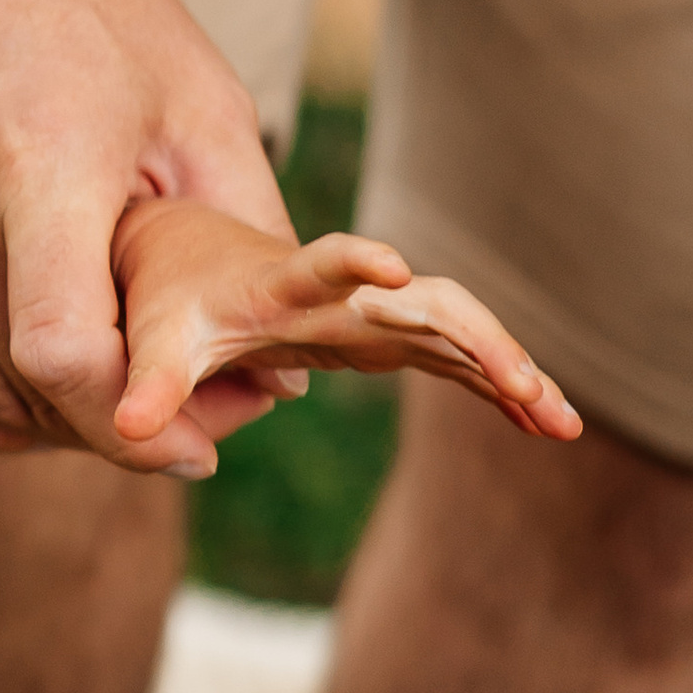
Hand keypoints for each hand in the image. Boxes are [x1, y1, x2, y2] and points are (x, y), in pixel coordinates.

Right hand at [0, 0, 297, 470]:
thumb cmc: (110, 25)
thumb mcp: (207, 114)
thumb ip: (248, 242)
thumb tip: (286, 377)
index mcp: (44, 167)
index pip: (61, 348)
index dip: (125, 421)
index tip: (188, 448)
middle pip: (19, 381)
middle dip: (103, 428)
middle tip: (168, 427)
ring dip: (38, 417)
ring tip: (105, 402)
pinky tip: (32, 376)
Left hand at [110, 199, 583, 470]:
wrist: (184, 258)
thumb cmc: (169, 302)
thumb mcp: (154, 342)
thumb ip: (147, 383)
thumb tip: (131, 433)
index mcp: (287, 284)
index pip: (328, 268)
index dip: (357, 263)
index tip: (394, 268)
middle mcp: (349, 292)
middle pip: (429, 305)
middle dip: (478, 342)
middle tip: (525, 388)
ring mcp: (378, 312)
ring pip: (460, 331)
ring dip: (509, 369)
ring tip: (562, 422)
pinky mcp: (390, 336)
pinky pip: (457, 359)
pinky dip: (498, 386)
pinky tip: (547, 424)